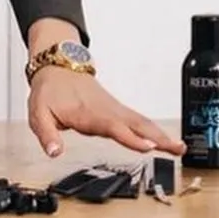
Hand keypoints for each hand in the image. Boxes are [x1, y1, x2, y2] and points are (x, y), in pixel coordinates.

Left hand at [27, 67, 185, 158]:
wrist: (58, 65)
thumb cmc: (50, 89)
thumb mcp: (38, 112)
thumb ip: (46, 134)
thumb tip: (54, 152)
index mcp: (88, 112)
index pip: (112, 126)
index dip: (131, 137)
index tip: (149, 147)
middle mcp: (105, 110)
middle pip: (135, 123)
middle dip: (157, 137)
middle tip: (177, 149)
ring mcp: (113, 108)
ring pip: (140, 121)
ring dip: (160, 134)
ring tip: (180, 148)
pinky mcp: (115, 109)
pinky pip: (137, 120)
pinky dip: (152, 130)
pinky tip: (163, 140)